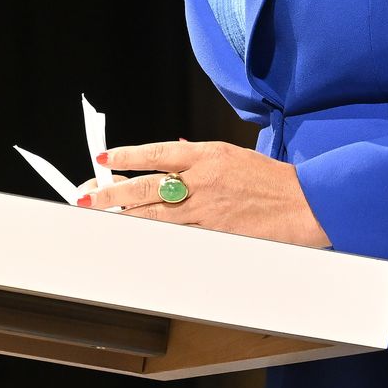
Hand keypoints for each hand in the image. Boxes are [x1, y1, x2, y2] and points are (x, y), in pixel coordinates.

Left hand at [78, 139, 331, 247]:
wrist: (301, 204)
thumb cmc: (271, 179)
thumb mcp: (232, 154)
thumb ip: (198, 156)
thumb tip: (172, 154)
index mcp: (207, 155)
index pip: (157, 153)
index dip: (127, 156)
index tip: (104, 158)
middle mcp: (201, 181)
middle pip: (146, 186)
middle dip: (111, 192)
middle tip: (85, 195)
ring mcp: (205, 210)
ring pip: (153, 214)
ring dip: (123, 216)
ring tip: (99, 216)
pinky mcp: (211, 233)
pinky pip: (174, 234)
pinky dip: (151, 233)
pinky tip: (133, 234)